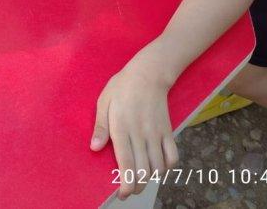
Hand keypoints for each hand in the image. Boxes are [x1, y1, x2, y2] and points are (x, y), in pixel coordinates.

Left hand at [91, 49, 179, 199]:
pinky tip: (158, 167)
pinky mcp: (168, 130)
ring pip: (158, 167)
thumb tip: (94, 148)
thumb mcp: (104, 101)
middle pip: (142, 171)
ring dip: (150, 179)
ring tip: (140, 179)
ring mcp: (156, 133)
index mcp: (121, 126)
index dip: (125, 184)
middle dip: (136, 187)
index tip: (122, 195)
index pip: (126, 163)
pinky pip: (172, 157)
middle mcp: (140, 133)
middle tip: (129, 189)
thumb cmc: (122, 86)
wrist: (149, 72)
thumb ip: (100, 126)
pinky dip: (167, 168)